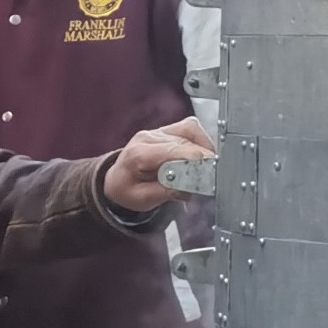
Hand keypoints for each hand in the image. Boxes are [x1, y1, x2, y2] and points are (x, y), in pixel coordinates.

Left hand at [101, 117, 217, 213]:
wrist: (116, 180)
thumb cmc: (127, 190)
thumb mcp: (143, 199)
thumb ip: (168, 192)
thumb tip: (191, 187)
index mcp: (139, 154)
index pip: (174, 151)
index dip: (196, 161)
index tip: (209, 174)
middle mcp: (148, 138)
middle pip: (186, 142)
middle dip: (203, 159)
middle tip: (211, 178)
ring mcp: (157, 132)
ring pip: (191, 130)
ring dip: (204, 147)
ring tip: (208, 166)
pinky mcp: (165, 130)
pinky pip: (189, 128)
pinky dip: (200, 141)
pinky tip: (202, 156)